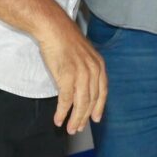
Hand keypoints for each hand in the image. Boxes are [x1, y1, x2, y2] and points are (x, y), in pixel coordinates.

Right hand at [37, 17, 106, 132]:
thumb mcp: (83, 54)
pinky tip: (59, 119)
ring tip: (69, 128)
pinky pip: (66, 100)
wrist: (53, 28)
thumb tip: (82, 85)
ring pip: (80, 104)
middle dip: (84, 117)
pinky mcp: (67, 76)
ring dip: (74, 119)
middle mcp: (93, 71)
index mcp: (99, 65)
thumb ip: (86, 69)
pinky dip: (62, 112)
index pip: (102, 92)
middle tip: (78, 128)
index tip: (95, 118)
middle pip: (91, 101)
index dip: (99, 107)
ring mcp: (81, 74)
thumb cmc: (64, 39)